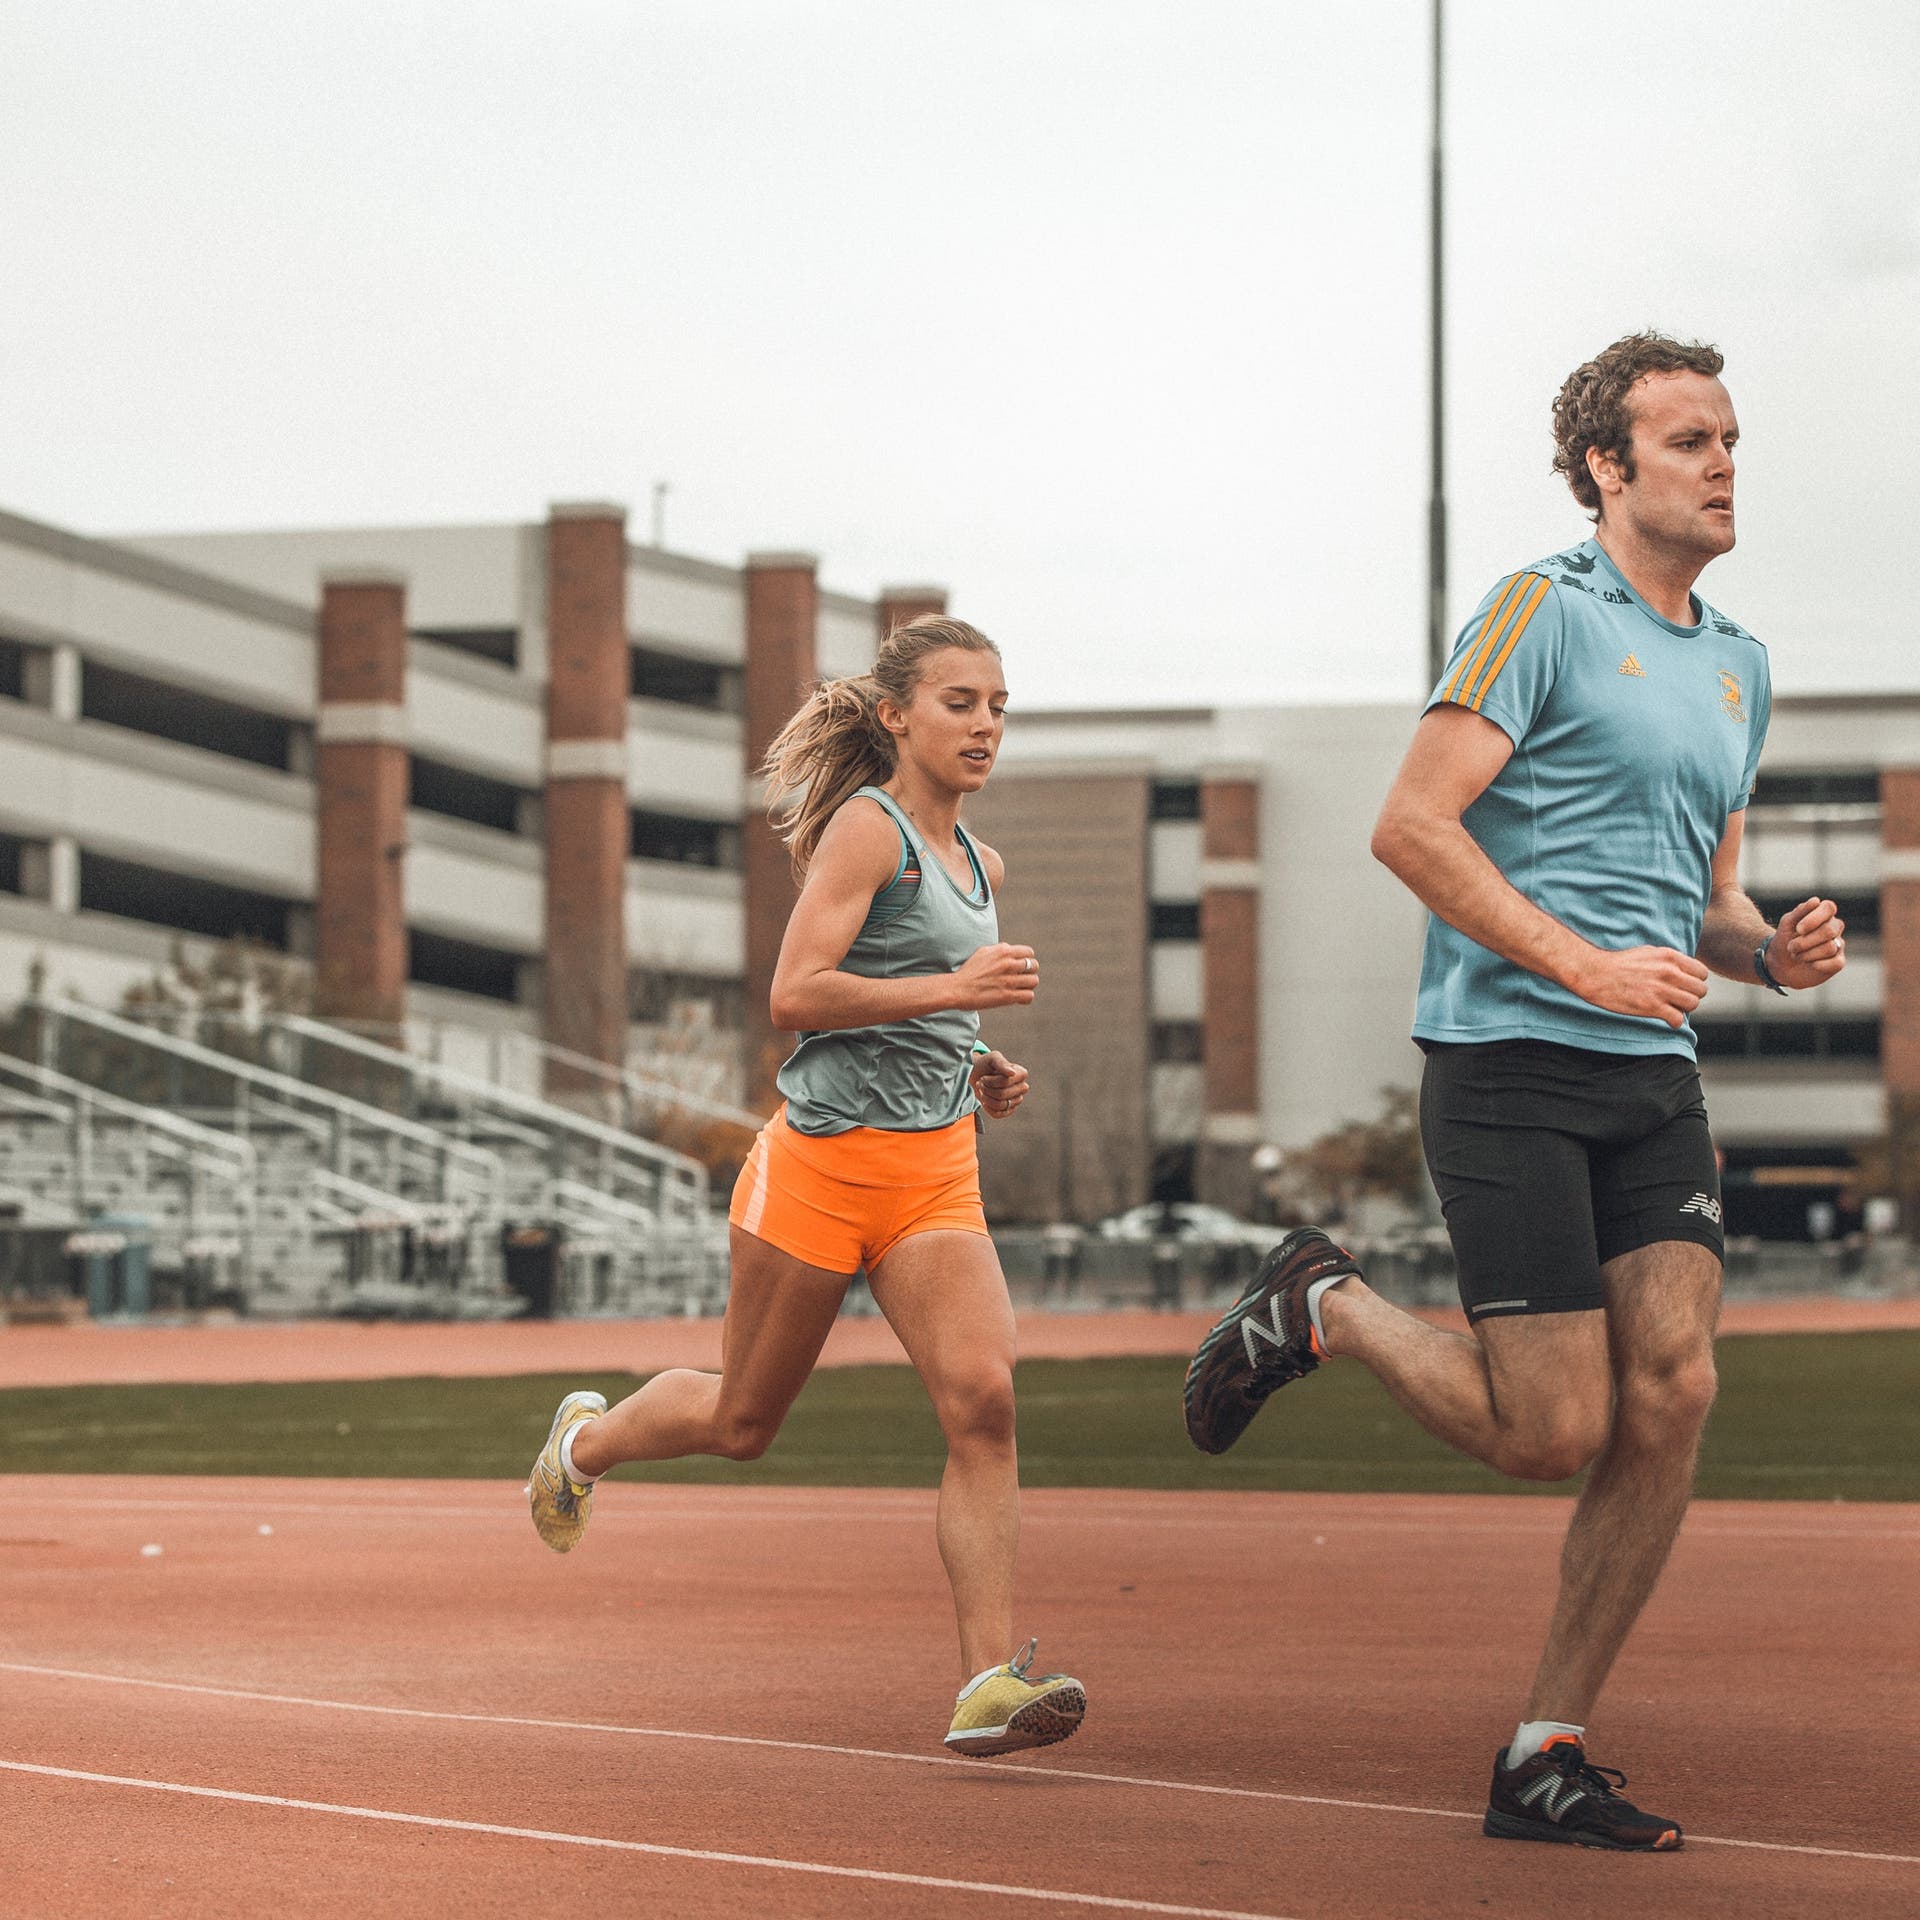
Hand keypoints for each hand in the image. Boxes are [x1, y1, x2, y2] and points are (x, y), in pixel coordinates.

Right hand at [951, 944, 1038, 1009]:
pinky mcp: (1008, 996)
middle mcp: (1008, 964)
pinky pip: (1029, 996)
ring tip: (1020, 988)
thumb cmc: (968, 971)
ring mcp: (1009, 980)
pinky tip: (1018, 998)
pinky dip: (1026, 997)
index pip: (1029, 952)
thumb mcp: (983, 952)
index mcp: (1003, 951)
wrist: (958, 988)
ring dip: (1028, 985)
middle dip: (1030, 971)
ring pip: (1034, 981)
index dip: (1027, 959)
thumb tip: (1010, 949)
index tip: (1022, 966)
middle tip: (1022, 977)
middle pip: (1034, 966)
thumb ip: (1000, 949)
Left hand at [969, 1049, 1029, 1117]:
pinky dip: (988, 1108)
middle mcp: (1022, 1087)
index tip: (984, 1077)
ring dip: (986, 1098)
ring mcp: (1017, 1100)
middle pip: (1003, 1094)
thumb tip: (1012, 1073)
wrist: (975, 1074)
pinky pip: (998, 1114)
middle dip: (987, 1089)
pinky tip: (984, 1100)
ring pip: (1001, 1105)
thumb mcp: (992, 1058)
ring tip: (982, 1090)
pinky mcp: (1009, 1110)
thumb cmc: (986, 1064)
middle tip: (980, 1083)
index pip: (1006, 1082)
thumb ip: (1001, 1063)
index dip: (992, 1081)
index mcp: (1021, 1074)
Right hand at [1573, 945, 1709, 1028]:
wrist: (1595, 974)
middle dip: (1692, 995)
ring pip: (1692, 1004)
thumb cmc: (1619, 963)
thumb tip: (1685, 969)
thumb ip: (1670, 960)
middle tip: (1678, 998)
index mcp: (1669, 957)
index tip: (1685, 985)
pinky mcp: (1651, 1007)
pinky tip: (1665, 1018)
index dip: (1695, 981)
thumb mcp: (1649, 952)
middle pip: (1700, 990)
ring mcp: (1661, 990)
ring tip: (1672, 1007)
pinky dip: (1674, 1021)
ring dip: (1683, 1008)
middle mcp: (1668, 972)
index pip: (1702, 973)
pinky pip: (1677, 1019)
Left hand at [1769, 897, 1845, 989]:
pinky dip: (1817, 965)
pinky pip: (1835, 963)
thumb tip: (1816, 901)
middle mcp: (1834, 927)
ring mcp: (1838, 944)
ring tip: (1797, 955)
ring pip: (1829, 948)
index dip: (1814, 919)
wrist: (1779, 964)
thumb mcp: (1787, 923)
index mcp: (1823, 914)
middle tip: (1791, 947)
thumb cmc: (1784, 939)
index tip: (1798, 929)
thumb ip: (1800, 911)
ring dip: (1806, 954)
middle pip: (1828, 930)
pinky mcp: (1838, 962)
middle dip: (1805, 941)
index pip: (1828, 908)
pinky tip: (1809, 964)